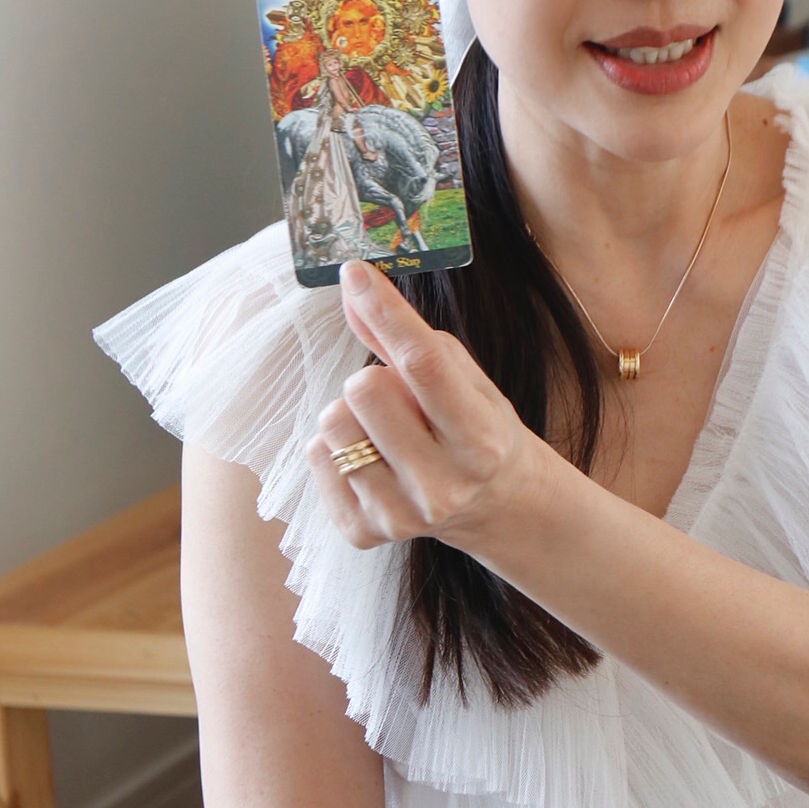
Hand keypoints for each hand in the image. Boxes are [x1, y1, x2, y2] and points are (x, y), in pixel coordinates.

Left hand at [307, 262, 547, 553]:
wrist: (491, 505)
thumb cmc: (475, 427)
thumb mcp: (464, 379)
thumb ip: (408, 337)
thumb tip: (354, 286)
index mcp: (480, 440)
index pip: (424, 365)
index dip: (386, 312)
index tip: (356, 273)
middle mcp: (443, 485)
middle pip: (364, 390)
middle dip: (374, 380)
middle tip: (399, 399)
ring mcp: (401, 516)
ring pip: (333, 423)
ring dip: (351, 415)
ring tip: (383, 431)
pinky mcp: (364, 533)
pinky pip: (316, 457)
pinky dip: (335, 448)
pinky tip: (371, 460)